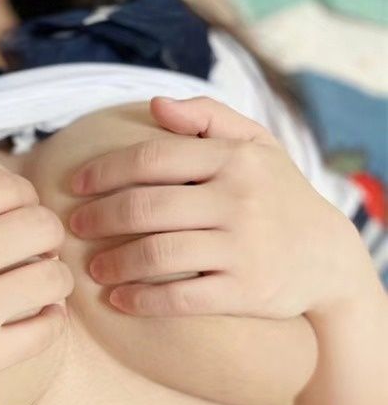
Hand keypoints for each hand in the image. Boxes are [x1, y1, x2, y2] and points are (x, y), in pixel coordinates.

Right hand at [0, 129, 72, 404]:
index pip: (11, 188)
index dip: (22, 198)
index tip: (13, 215)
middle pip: (43, 228)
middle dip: (44, 233)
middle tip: (30, 247)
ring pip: (53, 278)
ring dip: (51, 275)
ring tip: (34, 281)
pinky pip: (47, 331)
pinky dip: (50, 320)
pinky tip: (35, 316)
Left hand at [69, 96, 363, 317]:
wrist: (330, 257)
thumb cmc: (279, 195)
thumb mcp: (257, 146)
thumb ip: (210, 117)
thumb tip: (156, 105)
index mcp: (234, 159)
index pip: (153, 157)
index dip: (105, 171)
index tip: (76, 185)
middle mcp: (238, 200)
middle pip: (145, 207)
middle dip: (100, 218)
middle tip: (75, 228)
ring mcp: (242, 248)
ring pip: (157, 255)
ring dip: (115, 263)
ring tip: (94, 268)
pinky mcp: (245, 291)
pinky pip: (180, 298)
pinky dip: (142, 300)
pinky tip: (119, 299)